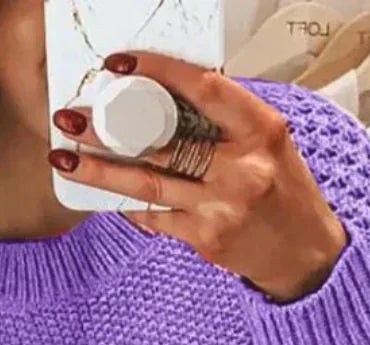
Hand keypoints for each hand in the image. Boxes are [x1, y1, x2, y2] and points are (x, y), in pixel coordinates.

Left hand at [49, 51, 348, 303]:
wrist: (304, 255)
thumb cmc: (285, 193)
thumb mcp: (269, 143)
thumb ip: (225, 120)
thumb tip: (167, 95)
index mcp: (261, 132)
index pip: (205, 90)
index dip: (160, 72)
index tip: (121, 65)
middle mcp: (241, 170)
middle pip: (165, 144)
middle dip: (111, 132)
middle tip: (71, 120)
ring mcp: (221, 209)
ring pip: (149, 186)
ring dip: (102, 172)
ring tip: (66, 159)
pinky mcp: (206, 240)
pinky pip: (156, 219)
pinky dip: (128, 204)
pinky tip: (104, 194)